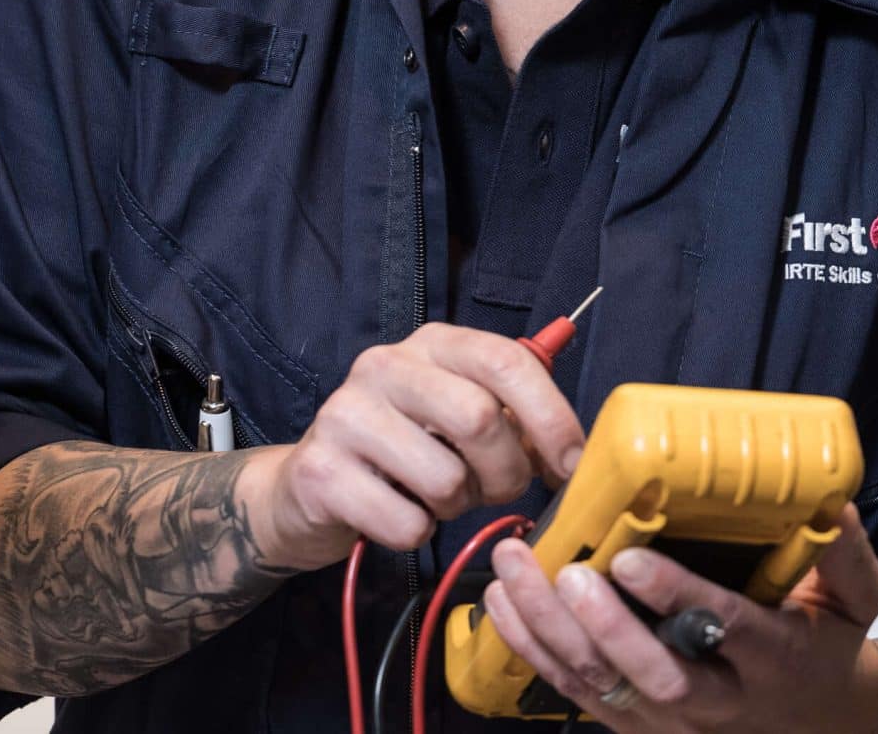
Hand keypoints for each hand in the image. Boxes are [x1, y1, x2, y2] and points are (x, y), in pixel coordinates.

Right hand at [241, 324, 585, 571]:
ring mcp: (345, 415)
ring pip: (445, 478)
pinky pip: (405, 523)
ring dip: (456, 506)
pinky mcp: (321, 472)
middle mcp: (384, 366)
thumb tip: (572, 452)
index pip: (507, 361)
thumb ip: (514, 422)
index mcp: (432, 344)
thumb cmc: (404, 454)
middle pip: (480, 419)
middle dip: (506, 472)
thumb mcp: (459, 421)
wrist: (306, 491)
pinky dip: (416, 533)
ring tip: (435, 497)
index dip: (551, 416)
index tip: (572, 463)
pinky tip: (396, 514)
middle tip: (499, 491)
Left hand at [479, 503, 877, 731]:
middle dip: (600, 626)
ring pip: (602, 686)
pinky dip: (532, 650)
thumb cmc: (826, 644)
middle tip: (565, 572)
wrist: (814, 720)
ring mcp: (670, 720)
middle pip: (651, 676)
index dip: (676, 597)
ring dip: (550, 631)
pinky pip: (576, 693)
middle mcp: (718, 700)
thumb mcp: (856, 600)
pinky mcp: (635, 723)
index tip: (633, 558)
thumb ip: (845, 552)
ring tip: (514, 572)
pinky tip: (502, 604)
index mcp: (773, 660)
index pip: (723, 631)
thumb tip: (833, 502)